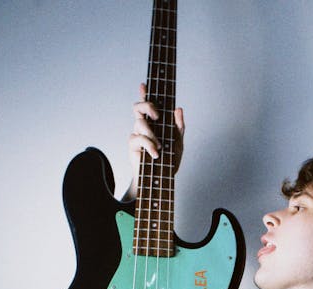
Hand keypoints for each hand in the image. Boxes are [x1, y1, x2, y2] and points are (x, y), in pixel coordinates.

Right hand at [126, 82, 184, 198]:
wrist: (161, 180)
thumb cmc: (169, 160)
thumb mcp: (179, 142)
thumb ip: (179, 126)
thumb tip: (178, 109)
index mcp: (155, 122)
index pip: (148, 103)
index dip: (144, 92)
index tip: (143, 84)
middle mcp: (144, 125)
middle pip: (138, 107)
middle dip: (147, 105)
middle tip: (157, 115)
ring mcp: (137, 134)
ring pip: (140, 123)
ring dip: (151, 134)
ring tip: (160, 147)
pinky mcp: (133, 145)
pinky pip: (139, 139)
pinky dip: (149, 145)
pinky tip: (155, 153)